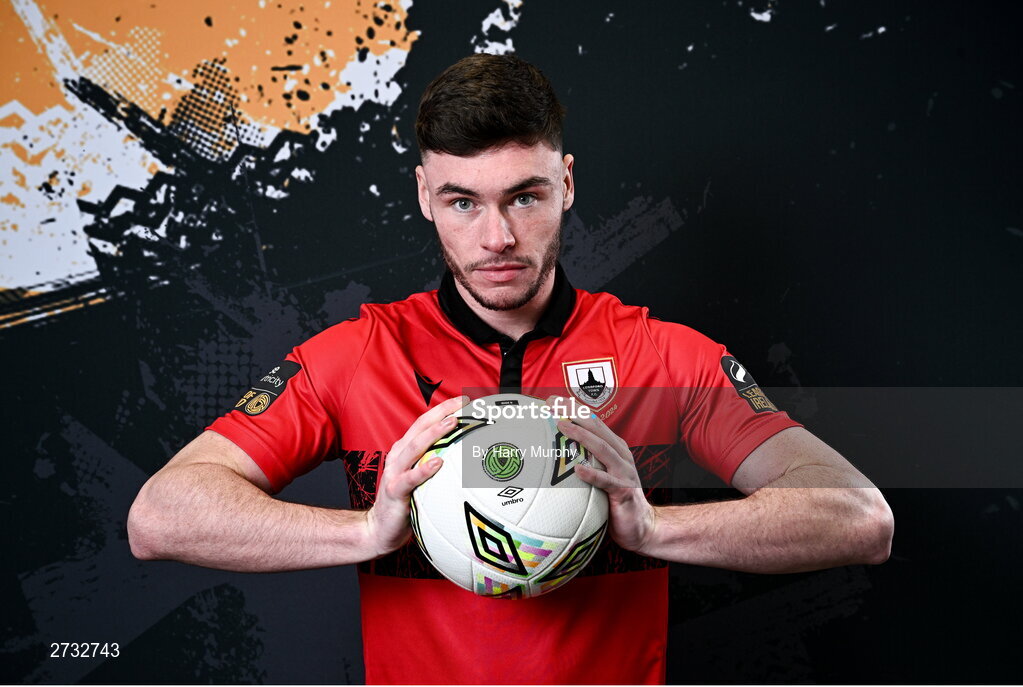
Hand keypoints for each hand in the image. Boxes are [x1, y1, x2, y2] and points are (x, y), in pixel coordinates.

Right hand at [365, 395, 467, 557]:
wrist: (379, 528)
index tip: (465, 400)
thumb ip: (436, 462)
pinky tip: (439, 463)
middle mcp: (399, 456)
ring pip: (415, 447)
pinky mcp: (395, 491)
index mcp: (405, 449)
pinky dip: (424, 470)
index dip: (443, 408)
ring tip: (453, 423)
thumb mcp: (421, 477)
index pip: (425, 422)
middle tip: (463, 404)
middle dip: (442, 412)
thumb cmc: (406, 502)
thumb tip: (467, 455)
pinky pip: (410, 479)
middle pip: (420, 427)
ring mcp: (395, 472)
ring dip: (434, 433)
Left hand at [548, 395, 655, 553]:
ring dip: (581, 435)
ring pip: (602, 448)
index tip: (552, 400)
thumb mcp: (602, 474)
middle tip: (553, 403)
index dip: (574, 408)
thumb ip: (587, 461)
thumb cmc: (616, 499)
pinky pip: (607, 481)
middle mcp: (621, 456)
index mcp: (615, 449)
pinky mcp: (624, 491)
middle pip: (597, 428)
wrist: (643, 525)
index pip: (593, 423)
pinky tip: (578, 469)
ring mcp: (624, 472)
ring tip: (562, 426)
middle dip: (575, 413)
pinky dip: (593, 474)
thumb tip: (556, 453)